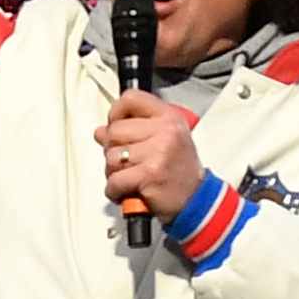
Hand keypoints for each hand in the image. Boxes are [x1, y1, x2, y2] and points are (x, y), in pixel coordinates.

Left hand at [97, 89, 202, 219]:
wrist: (197, 200)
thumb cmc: (179, 171)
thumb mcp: (164, 140)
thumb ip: (133, 130)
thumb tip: (101, 131)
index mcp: (169, 116)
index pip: (131, 99)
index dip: (115, 113)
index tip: (115, 125)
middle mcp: (165, 130)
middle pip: (114, 130)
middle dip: (112, 150)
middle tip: (126, 162)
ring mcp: (157, 151)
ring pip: (111, 156)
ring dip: (114, 172)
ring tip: (130, 177)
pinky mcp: (149, 174)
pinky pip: (114, 180)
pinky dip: (114, 190)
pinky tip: (126, 192)